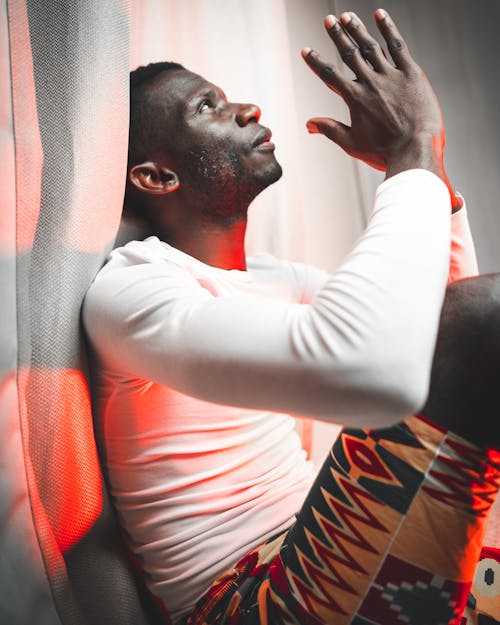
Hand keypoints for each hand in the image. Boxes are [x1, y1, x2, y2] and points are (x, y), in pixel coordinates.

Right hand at [303, 9, 459, 207]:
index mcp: (355, 99)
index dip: (315, 61)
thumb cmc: (384, 152)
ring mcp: (391, 76)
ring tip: (347, 16)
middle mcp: (370, 83)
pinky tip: (380, 14)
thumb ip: (330, 130)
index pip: (329, 75)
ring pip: (371, 46)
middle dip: (337, 35)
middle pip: (349, 54)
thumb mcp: (352, 143)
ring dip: (358, 29)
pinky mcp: (411, 73)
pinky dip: (388, 29)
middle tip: (328, 20)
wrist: (415, 150)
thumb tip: (309, 124)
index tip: (305, 50)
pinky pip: (398, 46)